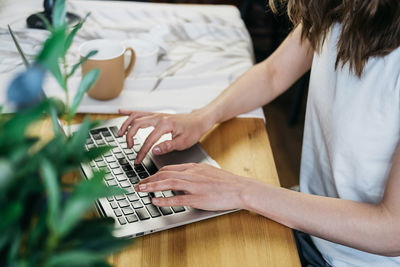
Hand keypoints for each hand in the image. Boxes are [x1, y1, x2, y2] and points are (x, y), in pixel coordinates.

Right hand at [118, 109, 213, 163]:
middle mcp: (159, 117)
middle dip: (130, 136)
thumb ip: (167, 146)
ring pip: (136, 116)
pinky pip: (140, 112)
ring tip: (119, 134)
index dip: (141, 151)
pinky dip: (129, 112)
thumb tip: (154, 150)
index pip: (148, 140)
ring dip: (126, 124)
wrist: (199, 120)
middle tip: (129, 148)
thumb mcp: (183, 142)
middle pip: (137, 124)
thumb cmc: (193, 130)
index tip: (137, 160)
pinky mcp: (157, 115)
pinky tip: (121, 112)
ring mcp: (157, 114)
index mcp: (165, 124)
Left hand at [134, 163, 255, 210]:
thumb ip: (193, 174)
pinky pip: (178, 198)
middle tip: (138, 184)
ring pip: (168, 183)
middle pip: (165, 174)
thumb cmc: (226, 182)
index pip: (169, 168)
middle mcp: (192, 174)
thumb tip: (181, 178)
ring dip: (152, 186)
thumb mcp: (207, 172)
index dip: (155, 174)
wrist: (240, 188)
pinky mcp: (198, 198)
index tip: (147, 178)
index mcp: (194, 168)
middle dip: (149, 179)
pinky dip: (165, 199)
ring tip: (141, 189)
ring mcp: (194, 186)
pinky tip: (156, 200)